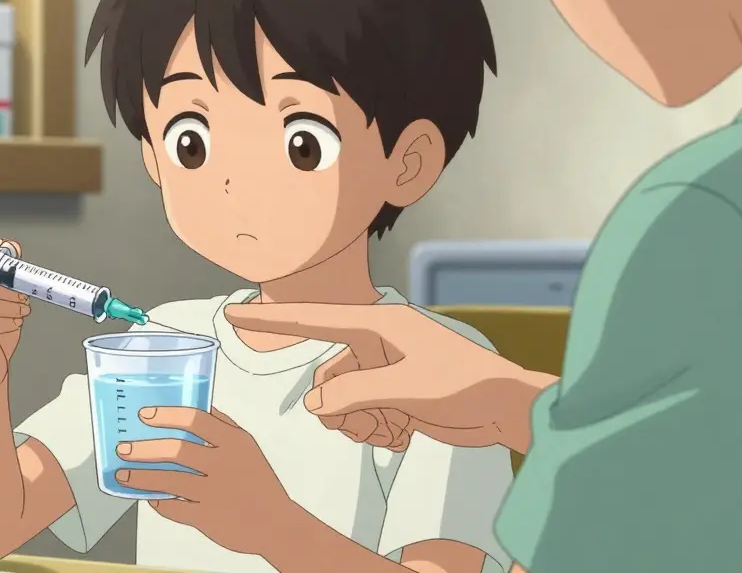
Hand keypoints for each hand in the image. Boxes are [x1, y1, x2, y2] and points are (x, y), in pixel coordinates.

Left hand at [115, 406, 292, 554]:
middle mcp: (223, 464)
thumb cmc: (259, 484)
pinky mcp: (206, 517)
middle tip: (124, 447)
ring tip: (124, 474)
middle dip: (144, 448)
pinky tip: (149, 496)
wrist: (277, 525)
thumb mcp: (247, 447)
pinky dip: (157, 501)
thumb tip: (196, 405)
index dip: (166, 415)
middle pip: (176, 450)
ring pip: (169, 480)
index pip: (195, 419)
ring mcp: (214, 492)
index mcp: (234, 442)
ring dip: (141, 476)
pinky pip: (173, 507)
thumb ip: (223, 426)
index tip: (145, 415)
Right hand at [224, 302, 548, 449]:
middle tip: (376, 422)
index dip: (272, 318)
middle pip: (327, 378)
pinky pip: (361, 412)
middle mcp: (377, 342)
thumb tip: (314, 404)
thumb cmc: (466, 387)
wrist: (507, 410)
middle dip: (343, 408)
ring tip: (394, 428)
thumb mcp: (406, 389)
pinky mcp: (394, 392)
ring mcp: (385, 368)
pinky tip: (404, 432)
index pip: (314, 319)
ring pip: (341, 401)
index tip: (234, 310)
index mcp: (378, 324)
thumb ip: (354, 393)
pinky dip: (376, 428)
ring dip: (361, 423)